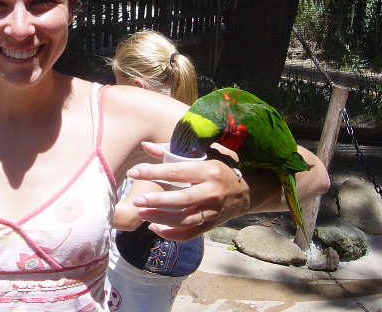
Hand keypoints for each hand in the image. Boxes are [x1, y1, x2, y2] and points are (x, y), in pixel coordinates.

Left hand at [126, 142, 250, 240]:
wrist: (248, 191)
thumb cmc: (219, 167)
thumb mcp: (202, 154)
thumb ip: (172, 150)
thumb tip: (145, 146)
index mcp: (208, 171)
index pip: (176, 172)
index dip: (153, 172)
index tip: (133, 172)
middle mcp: (212, 193)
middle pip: (180, 200)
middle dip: (156, 201)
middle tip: (136, 200)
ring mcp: (213, 212)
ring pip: (184, 220)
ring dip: (161, 219)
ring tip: (141, 213)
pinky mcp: (211, 225)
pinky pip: (189, 234)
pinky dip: (170, 234)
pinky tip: (155, 227)